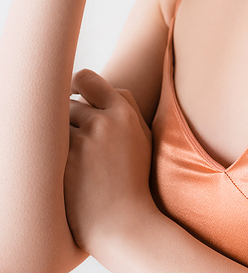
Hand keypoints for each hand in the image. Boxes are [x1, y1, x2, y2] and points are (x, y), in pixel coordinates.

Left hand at [64, 69, 156, 254]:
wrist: (123, 222)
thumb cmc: (134, 182)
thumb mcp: (142, 139)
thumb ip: (128, 110)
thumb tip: (109, 88)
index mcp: (124, 112)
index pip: (89, 80)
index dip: (77, 85)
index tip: (73, 94)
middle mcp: (104, 121)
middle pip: (71, 103)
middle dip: (72, 120)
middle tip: (81, 142)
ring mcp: (84, 139)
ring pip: (58, 122)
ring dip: (62, 136)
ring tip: (78, 159)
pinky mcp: (66, 158)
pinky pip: (49, 142)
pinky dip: (54, 152)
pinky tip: (66, 169)